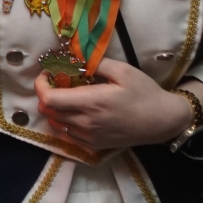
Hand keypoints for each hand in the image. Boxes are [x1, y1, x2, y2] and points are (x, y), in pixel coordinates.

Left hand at [33, 58, 202, 150]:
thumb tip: (75, 58)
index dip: (41, 85)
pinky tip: (77, 109)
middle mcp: (85, 123)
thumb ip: (96, 63)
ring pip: (55, 124)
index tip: (48, 73)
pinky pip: (67, 134)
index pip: (48, 99)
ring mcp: (89, 137)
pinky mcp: (94, 145)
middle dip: (45, 94)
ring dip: (54, 108)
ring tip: (67, 94)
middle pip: (47, 112)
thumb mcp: (123, 70)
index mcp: (90, 103)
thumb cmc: (144, 93)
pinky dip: (64, 120)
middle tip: (57, 81)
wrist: (162, 122)